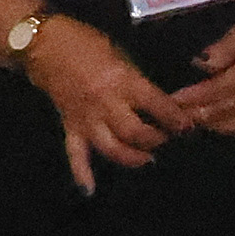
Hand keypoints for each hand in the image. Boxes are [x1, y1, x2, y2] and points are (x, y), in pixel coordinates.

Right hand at [25, 24, 187, 189]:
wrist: (46, 45)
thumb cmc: (89, 43)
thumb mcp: (122, 54)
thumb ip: (138, 82)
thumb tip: (160, 103)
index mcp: (122, 81)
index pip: (156, 104)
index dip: (175, 118)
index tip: (188, 127)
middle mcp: (106, 103)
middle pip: (136, 132)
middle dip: (157, 140)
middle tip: (168, 141)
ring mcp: (86, 118)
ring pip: (112, 148)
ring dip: (133, 158)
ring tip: (148, 160)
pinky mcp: (70, 127)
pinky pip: (75, 154)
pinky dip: (82, 174)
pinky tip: (90, 191)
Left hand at [165, 0, 234, 139]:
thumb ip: (221, 51)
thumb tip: (199, 66)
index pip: (214, 92)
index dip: (191, 98)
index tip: (172, 101)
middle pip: (221, 112)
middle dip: (196, 114)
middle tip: (174, 115)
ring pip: (234, 125)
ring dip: (212, 124)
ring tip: (193, 119)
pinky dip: (230, 128)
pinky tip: (219, 123)